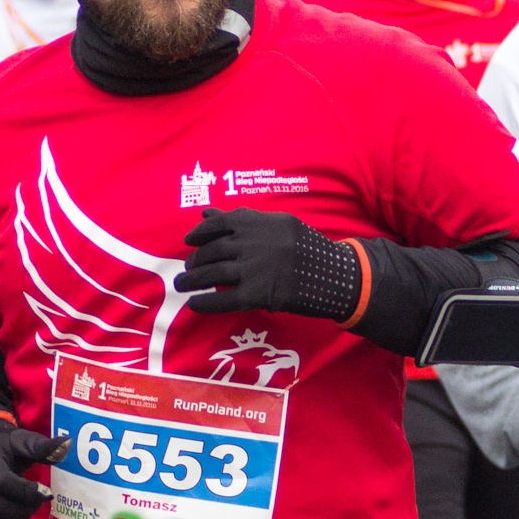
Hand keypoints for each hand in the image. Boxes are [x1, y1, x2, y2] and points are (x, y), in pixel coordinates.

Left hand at [174, 207, 360, 319]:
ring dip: (192, 280)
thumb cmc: (308, 248)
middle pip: (213, 251)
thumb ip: (243, 219)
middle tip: (187, 269)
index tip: (188, 241)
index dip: (200, 233)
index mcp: (258, 222)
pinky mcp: (259, 294)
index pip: (219, 224)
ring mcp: (255, 268)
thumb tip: (205, 213)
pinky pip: (224, 299)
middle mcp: (253, 242)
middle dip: (195, 260)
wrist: (337, 275)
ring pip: (214, 273)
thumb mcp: (278, 224)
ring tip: (181, 284)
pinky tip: (194, 304)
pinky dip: (206, 302)